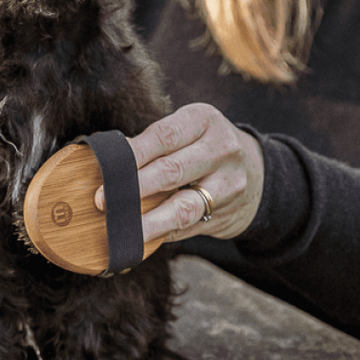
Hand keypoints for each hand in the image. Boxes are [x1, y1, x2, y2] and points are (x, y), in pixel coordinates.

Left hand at [95, 103, 264, 243]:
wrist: (255, 172)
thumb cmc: (204, 146)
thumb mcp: (188, 130)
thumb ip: (155, 143)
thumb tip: (111, 156)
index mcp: (204, 120)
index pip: (164, 136)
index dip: (133, 154)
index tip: (107, 169)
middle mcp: (221, 149)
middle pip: (173, 170)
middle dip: (135, 187)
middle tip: (105, 200)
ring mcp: (228, 184)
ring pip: (184, 206)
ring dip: (150, 220)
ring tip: (126, 229)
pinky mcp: (225, 214)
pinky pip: (188, 227)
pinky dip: (163, 233)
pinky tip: (143, 238)